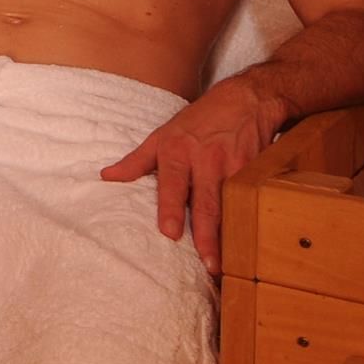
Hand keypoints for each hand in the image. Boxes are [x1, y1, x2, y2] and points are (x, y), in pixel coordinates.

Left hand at [100, 76, 283, 275]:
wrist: (246, 100)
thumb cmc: (199, 121)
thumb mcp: (162, 135)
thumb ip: (136, 160)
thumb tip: (107, 176)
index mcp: (177, 152)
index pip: (172, 184)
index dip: (172, 209)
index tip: (170, 233)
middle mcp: (206, 161)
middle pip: (206, 202)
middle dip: (207, 235)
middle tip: (208, 263)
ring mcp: (234, 167)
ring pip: (230, 207)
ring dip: (230, 236)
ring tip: (228, 263)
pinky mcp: (257, 172)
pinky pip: (250, 202)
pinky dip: (248, 224)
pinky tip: (249, 245)